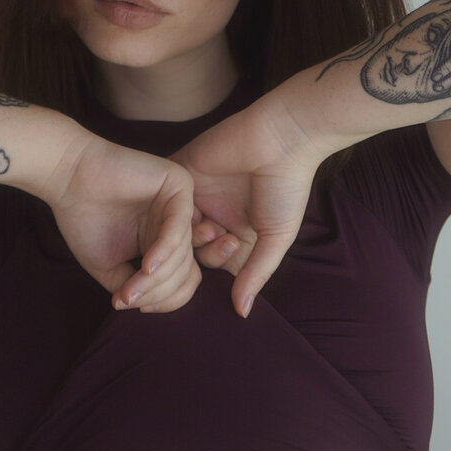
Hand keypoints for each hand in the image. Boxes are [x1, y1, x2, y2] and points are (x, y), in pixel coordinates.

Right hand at [45, 132, 200, 312]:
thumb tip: (150, 307)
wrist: (67, 178)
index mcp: (167, 240)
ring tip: (128, 289)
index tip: (136, 307)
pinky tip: (145, 267)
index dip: (165, 301)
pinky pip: (179, 229)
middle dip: (158, 293)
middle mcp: (179, 223)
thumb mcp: (111, 267)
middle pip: (187, 271)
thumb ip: (135, 289)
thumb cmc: (84, 219)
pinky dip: (162, 253)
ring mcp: (182, 203)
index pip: (184, 279)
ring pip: (183, 255)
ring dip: (155, 279)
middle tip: (128, 298)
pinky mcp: (179, 185)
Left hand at [169, 94, 325, 317]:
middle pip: (189, 249)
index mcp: (238, 233)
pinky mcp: (181, 172)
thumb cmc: (286, 188)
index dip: (212, 270)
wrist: (281, 137)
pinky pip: (164, 199)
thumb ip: (256, 273)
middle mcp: (215, 217)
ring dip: (177, 236)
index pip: (214, 264)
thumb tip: (241, 313)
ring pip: (173, 226)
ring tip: (189, 237)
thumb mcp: (276, 237)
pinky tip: (170, 220)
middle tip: (196, 253)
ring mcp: (197, 195)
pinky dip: (166, 212)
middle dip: (189, 257)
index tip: (217, 266)